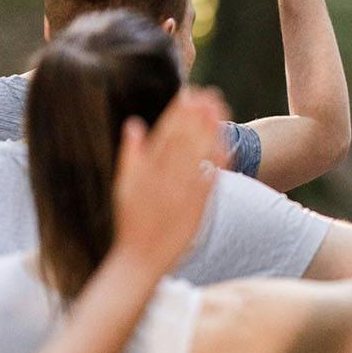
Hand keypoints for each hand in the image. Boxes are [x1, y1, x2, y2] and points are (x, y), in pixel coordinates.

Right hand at [110, 88, 227, 275]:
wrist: (141, 259)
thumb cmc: (131, 222)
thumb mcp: (124, 186)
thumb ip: (131, 155)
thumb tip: (134, 124)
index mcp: (146, 170)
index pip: (165, 133)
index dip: (178, 112)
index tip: (189, 94)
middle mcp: (165, 177)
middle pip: (185, 139)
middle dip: (198, 115)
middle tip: (210, 93)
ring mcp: (182, 191)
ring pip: (199, 154)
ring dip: (210, 130)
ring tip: (220, 109)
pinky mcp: (197, 206)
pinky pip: (209, 178)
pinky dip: (217, 159)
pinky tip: (226, 142)